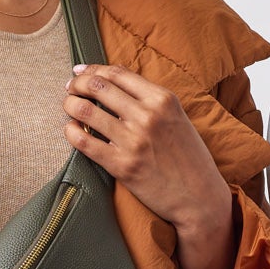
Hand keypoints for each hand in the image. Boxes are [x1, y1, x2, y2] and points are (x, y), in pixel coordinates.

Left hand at [63, 63, 235, 268]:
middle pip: (98, 86)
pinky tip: (71, 130)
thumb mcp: (177, 118)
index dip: (92, 69)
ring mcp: (133, 141)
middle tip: (70, 89)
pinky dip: (71, 131)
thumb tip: (113, 84)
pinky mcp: (122, 166)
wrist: (200, 199)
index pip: (116, 73)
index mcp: (163, 100)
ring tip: (69, 108)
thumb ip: (150, 101)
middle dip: (77, 84)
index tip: (80, 72)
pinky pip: (84, 142)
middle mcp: (147, 116)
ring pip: (85, 110)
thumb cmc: (189, 159)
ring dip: (70, 105)